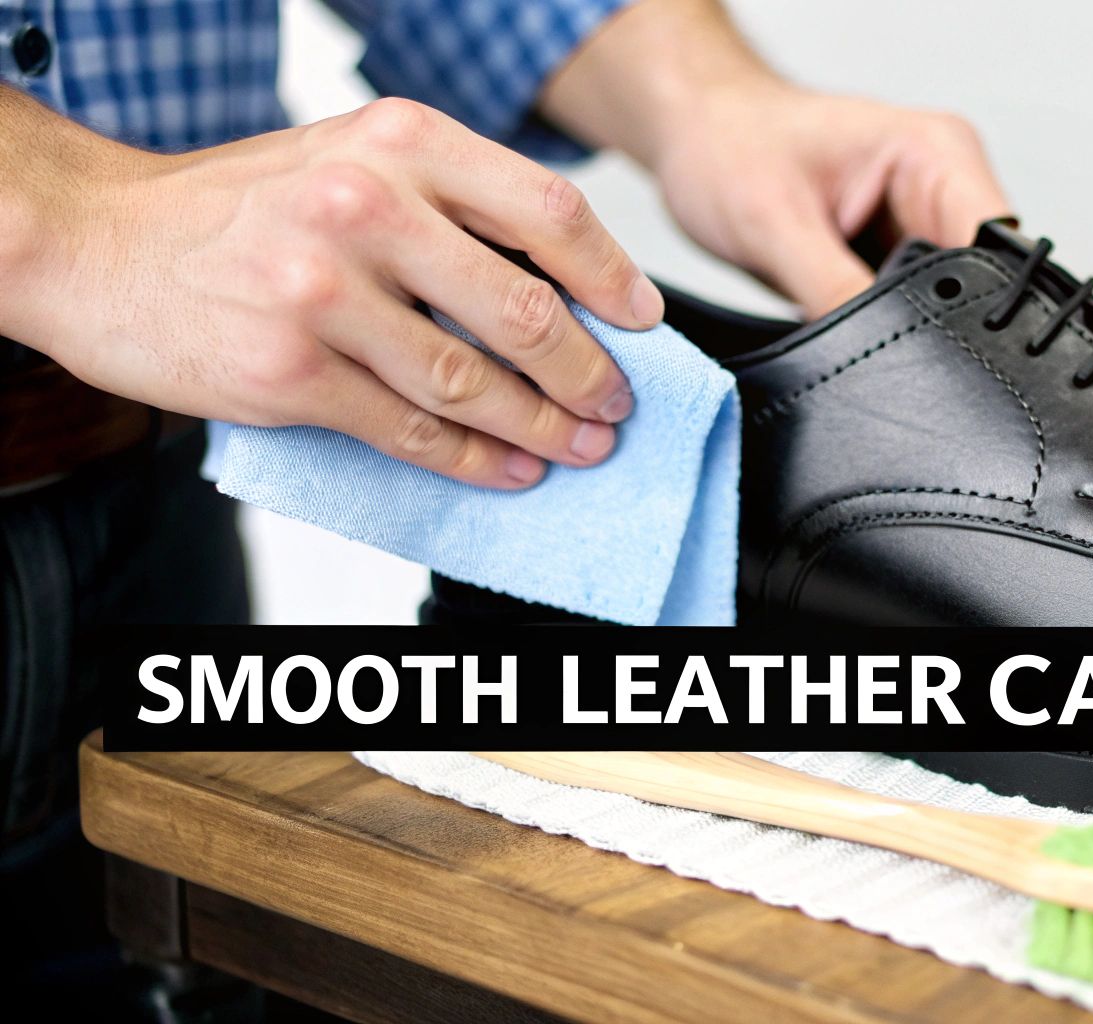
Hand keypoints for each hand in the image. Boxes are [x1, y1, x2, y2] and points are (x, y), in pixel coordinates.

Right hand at [10, 98, 660, 488]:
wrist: (97, 242)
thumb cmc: (237, 207)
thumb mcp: (351, 158)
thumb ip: (448, 202)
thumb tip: (560, 282)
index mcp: (399, 143)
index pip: (546, 210)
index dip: (611, 275)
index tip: (641, 318)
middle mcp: (366, 206)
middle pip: (523, 307)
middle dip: (587, 370)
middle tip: (616, 402)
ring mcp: (324, 293)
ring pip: (472, 381)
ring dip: (543, 426)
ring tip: (580, 445)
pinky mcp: (288, 371)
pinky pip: (410, 429)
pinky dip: (474, 458)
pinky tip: (509, 467)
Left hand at [650, 85, 1011, 316]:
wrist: (696, 135)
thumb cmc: (727, 145)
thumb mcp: (772, 223)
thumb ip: (833, 292)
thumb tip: (874, 363)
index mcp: (936, 155)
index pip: (997, 246)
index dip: (979, 306)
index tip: (941, 352)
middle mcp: (942, 189)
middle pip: (983, 285)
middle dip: (938, 326)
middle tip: (875, 347)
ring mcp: (922, 227)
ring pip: (948, 307)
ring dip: (908, 331)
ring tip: (847, 323)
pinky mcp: (897, 260)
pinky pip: (912, 313)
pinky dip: (885, 332)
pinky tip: (850, 335)